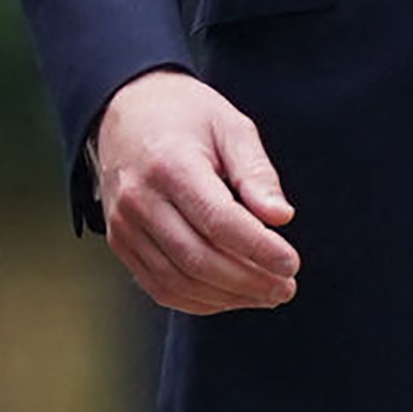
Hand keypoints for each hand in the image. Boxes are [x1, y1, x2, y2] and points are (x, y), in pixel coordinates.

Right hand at [92, 68, 300, 315]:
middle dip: (249, 281)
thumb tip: (282, 217)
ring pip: (178, 280)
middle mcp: (139, 201)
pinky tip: (232, 296)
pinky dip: (198, 300)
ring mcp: (123, 227)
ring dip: (227, 297)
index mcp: (170, 166)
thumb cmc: (187, 117)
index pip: (218, 221)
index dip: (258, 248)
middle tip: (287, 287)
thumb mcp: (230, 127)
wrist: (125, 111)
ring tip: (267, 294)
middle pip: (198, 258)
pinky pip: (159, 286)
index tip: (292, 263)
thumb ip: (256, 173)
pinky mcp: (120, 243)